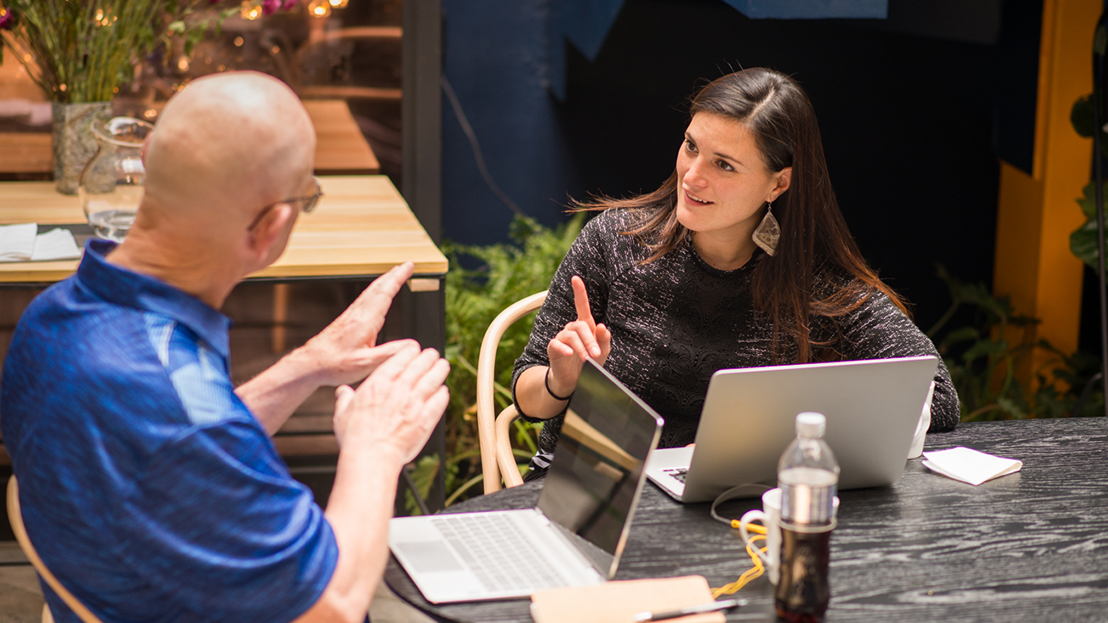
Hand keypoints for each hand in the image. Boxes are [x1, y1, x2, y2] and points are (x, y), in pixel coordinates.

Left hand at [300, 262, 414, 386]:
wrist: (311, 364)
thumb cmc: (335, 364)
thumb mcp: (367, 363)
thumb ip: (391, 352)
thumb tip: (412, 345)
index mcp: (365, 321)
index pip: (386, 292)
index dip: (399, 277)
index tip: (409, 266)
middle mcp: (358, 314)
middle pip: (378, 287)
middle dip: (394, 274)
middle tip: (405, 265)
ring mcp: (351, 315)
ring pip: (371, 291)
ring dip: (384, 280)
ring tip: (394, 274)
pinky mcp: (346, 320)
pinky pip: (365, 299)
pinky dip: (375, 291)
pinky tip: (376, 295)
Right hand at [333, 343, 449, 461]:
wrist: (371, 456)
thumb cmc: (356, 438)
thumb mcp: (342, 414)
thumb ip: (344, 399)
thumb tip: (342, 392)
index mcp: (378, 385)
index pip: (398, 361)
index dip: (409, 352)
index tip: (414, 349)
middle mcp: (398, 390)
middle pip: (418, 367)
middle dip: (427, 357)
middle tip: (432, 353)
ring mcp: (414, 404)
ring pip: (431, 380)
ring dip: (439, 370)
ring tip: (443, 365)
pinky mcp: (425, 420)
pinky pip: (438, 402)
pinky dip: (442, 394)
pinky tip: (443, 391)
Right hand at [546, 275, 610, 396]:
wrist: (576, 380)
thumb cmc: (590, 363)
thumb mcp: (602, 352)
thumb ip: (604, 339)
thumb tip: (602, 326)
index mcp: (585, 325)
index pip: (581, 305)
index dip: (579, 291)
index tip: (576, 278)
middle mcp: (572, 328)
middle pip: (580, 326)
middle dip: (590, 340)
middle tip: (596, 355)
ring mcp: (562, 337)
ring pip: (571, 336)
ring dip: (582, 347)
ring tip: (588, 360)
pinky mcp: (553, 347)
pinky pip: (557, 344)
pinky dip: (564, 348)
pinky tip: (569, 354)